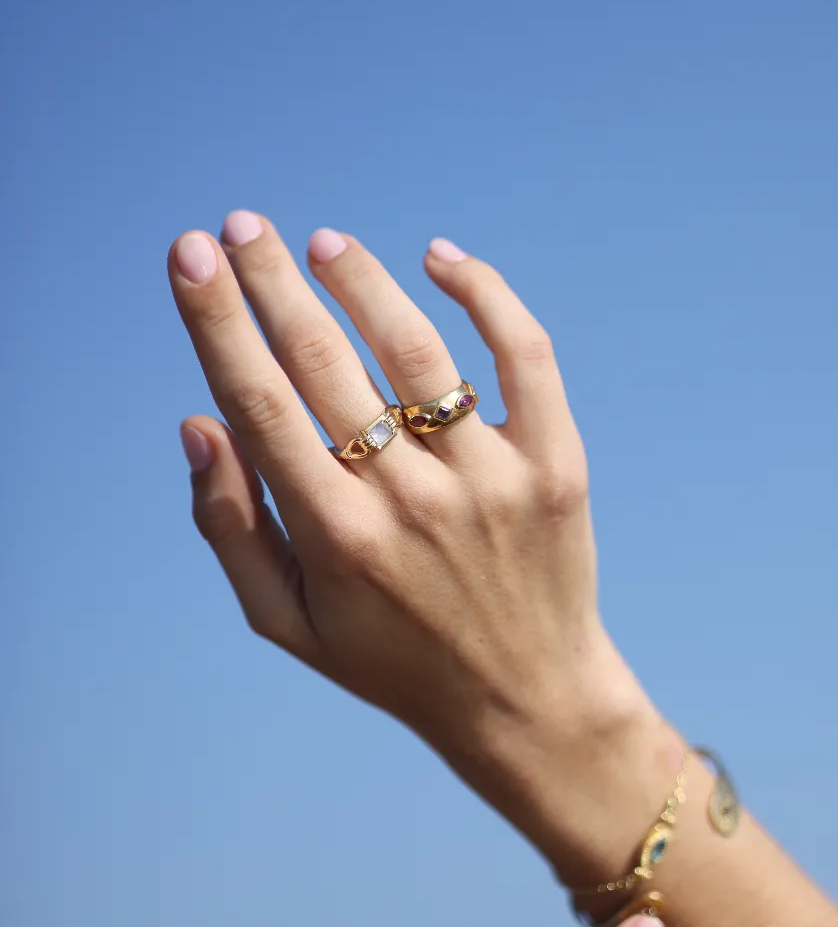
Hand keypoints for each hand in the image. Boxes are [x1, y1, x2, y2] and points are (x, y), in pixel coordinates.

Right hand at [170, 215, 662, 877]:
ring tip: (323, 243)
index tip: (191, 254)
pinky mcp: (556, 465)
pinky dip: (485, 294)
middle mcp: (410, 502)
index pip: (260, 402)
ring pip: (416, 348)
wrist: (528, 701)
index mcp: (336, 539)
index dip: (217, 320)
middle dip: (272, 281)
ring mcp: (491, 479)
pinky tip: (441, 257)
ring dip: (361, 281)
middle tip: (242, 226)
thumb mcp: (289, 624)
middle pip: (325, 361)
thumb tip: (198, 421)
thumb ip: (231, 527)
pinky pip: (525, 356)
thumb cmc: (393, 660)